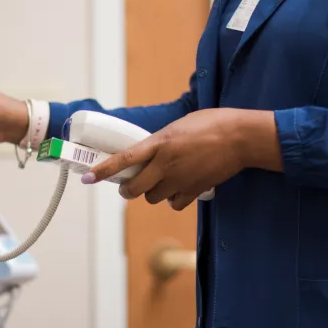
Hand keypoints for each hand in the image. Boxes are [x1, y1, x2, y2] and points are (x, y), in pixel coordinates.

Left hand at [82, 108, 281, 210]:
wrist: (239, 137)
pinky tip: (180, 187)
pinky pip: (174, 204)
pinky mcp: (195, 191)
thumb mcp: (178, 127)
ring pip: (153, 198)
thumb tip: (151, 152)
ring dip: (152, 192)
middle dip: (127, 189)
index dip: (104, 170)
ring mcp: (180, 180)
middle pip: (134, 188)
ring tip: (161, 180)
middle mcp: (166, 164)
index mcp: (160, 143)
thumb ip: (162, 142)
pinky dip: (173, 199)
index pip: (125, 159)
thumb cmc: (211, 123)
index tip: (88, 177)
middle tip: (128, 185)